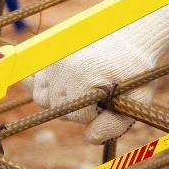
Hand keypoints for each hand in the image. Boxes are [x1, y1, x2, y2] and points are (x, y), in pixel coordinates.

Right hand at [25, 5, 168, 143]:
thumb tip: (89, 137)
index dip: (97, 112)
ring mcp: (51, 57)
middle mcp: (62, 66)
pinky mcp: (46, 50)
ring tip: (83, 84)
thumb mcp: (137, 100)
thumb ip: (114, 126)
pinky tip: (62, 82)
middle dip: (79, 107)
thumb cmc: (136, 68)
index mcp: (83, 78)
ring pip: (42, 98)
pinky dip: (42, 85)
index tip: (111, 96)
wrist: (131, 31)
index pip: (78, 117)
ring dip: (60, 98)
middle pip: (59, 109)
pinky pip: (31, 80)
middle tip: (99, 88)